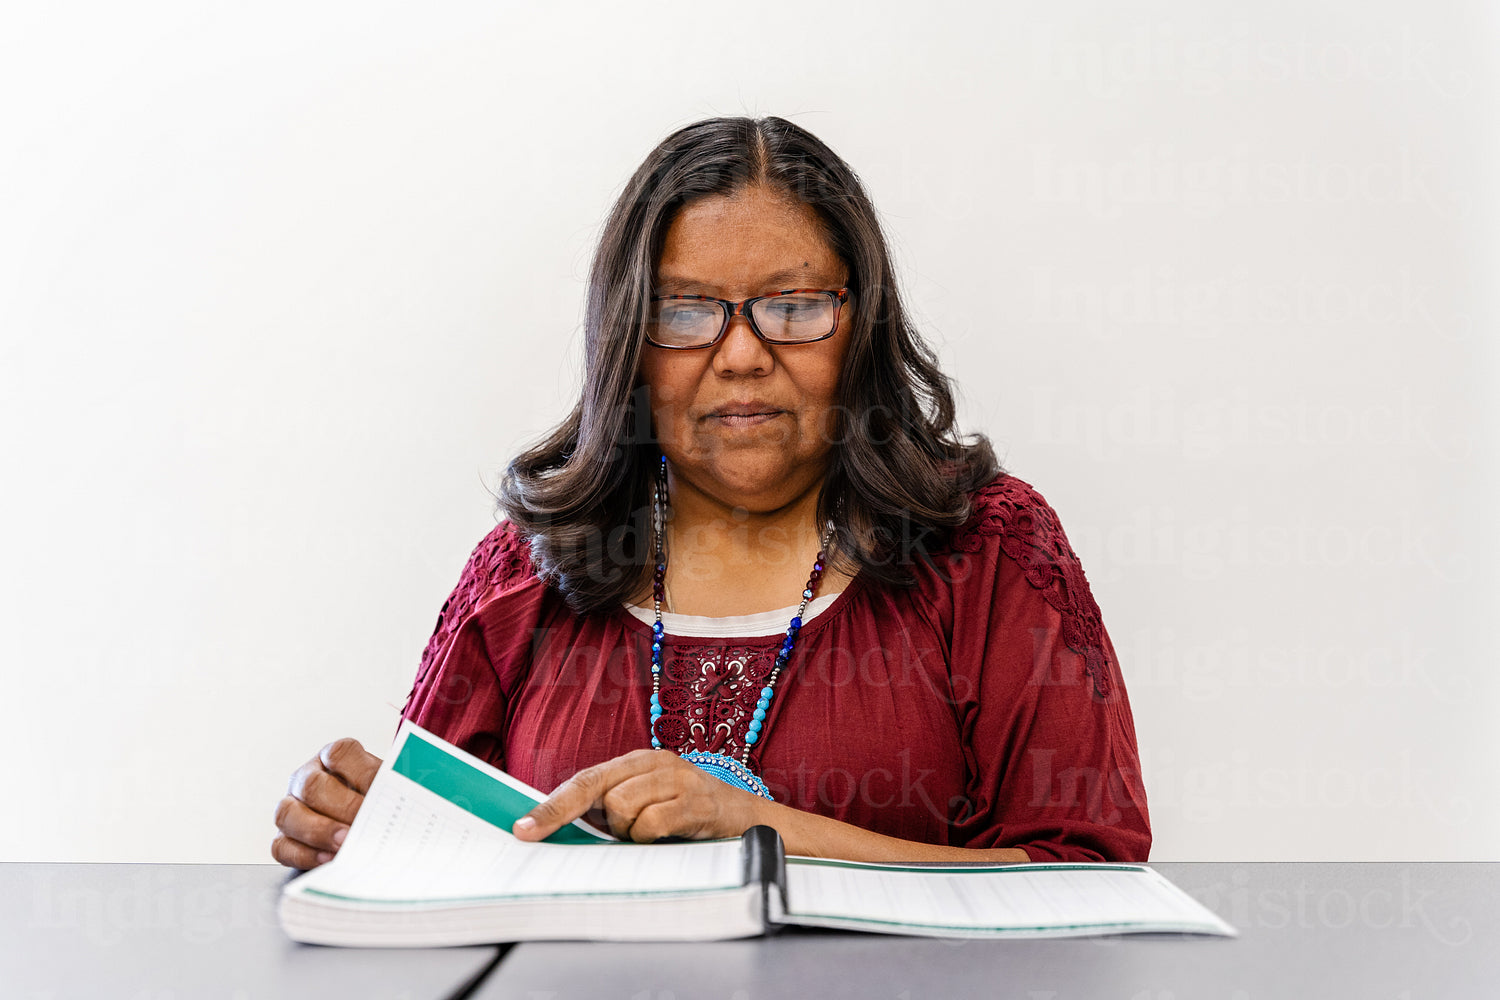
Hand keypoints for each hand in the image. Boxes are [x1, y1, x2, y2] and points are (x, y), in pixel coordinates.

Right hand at [271, 738, 381, 869]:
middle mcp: (307, 777)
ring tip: (344, 845)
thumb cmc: (377, 799)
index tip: (378, 794)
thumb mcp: (385, 787)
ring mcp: (291, 805)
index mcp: (334, 757)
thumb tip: (390, 809)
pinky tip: (328, 859)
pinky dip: (304, 855)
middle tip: (361, 825)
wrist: (367, 819)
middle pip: (311, 785)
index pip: (339, 754)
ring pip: (286, 814)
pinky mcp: (284, 836)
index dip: (359, 774)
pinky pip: (281, 846)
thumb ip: (387, 792)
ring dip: (318, 832)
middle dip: (339, 807)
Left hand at [512, 749, 765, 843]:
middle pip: (594, 788)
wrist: (749, 821)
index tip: (523, 829)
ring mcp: (677, 778)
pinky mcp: (696, 801)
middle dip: (568, 815)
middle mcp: (655, 762)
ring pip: (620, 806)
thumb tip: (561, 827)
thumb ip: (611, 810)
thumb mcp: (647, 806)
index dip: (551, 805)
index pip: (584, 780)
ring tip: (650, 835)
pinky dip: (649, 836)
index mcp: (638, 762)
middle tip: (554, 835)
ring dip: (626, 832)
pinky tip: (665, 837)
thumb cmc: (689, 817)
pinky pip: (651, 822)